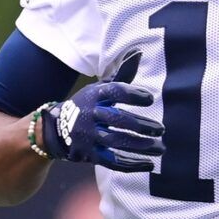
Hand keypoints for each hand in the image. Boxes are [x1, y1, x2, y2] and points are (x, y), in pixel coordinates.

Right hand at [42, 81, 164, 171]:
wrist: (57, 128)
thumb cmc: (88, 105)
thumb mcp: (100, 88)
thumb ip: (121, 75)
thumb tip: (138, 53)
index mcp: (95, 95)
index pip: (115, 91)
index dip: (133, 94)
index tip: (150, 98)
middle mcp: (91, 115)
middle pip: (118, 120)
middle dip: (141, 125)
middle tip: (161, 129)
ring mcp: (89, 136)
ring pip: (117, 142)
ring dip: (141, 146)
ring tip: (161, 148)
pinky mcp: (90, 154)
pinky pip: (112, 161)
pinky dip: (131, 165)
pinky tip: (149, 164)